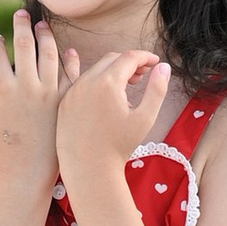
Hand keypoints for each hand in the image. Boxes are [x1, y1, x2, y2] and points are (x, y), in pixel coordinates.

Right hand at [0, 12, 76, 185]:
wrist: (29, 171)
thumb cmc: (2, 148)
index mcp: (4, 88)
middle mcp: (27, 85)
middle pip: (24, 44)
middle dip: (21, 26)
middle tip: (20, 15)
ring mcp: (50, 91)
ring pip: (49, 53)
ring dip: (45, 36)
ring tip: (42, 27)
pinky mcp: (66, 99)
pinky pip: (69, 72)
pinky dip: (68, 59)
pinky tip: (65, 51)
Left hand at [55, 48, 170, 196]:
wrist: (88, 168)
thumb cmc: (119, 146)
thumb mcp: (145, 118)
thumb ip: (157, 89)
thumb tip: (163, 67)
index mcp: (108, 83)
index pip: (130, 57)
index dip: (145, 57)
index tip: (155, 62)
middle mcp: (87, 82)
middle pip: (112, 59)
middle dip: (129, 63)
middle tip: (142, 76)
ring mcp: (72, 91)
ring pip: (95, 70)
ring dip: (112, 72)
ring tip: (126, 88)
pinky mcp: (63, 102)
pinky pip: (80, 82)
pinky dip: (95, 81)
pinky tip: (104, 89)